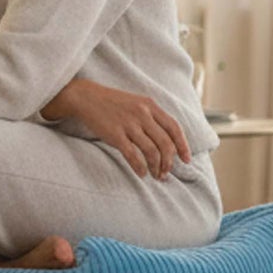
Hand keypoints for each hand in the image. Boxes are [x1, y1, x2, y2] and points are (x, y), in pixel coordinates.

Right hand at [59, 79, 191, 179]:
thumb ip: (152, 117)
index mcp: (150, 105)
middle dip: (169, 162)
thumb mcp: (137, 103)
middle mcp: (143, 114)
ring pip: (152, 151)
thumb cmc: (113, 103)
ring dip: (156, 167)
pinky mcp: (115, 134)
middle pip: (165, 143)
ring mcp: (129, 124)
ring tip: (155, 175)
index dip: (183, 146)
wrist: (86, 97)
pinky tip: (141, 173)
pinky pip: (133, 155)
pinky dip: (140, 167)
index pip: (174, 128)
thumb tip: (167, 140)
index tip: (186, 160)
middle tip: (166, 173)